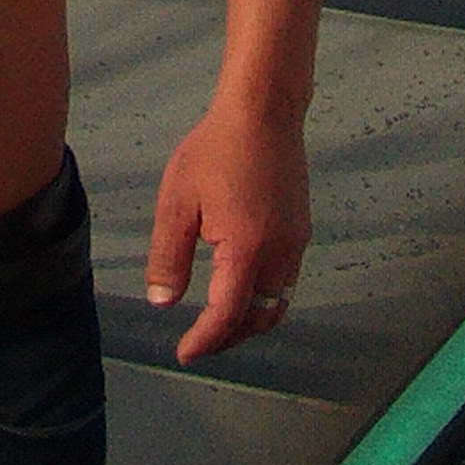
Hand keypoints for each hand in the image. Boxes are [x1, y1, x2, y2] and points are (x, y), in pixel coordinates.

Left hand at [144, 100, 308, 366]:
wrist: (263, 110)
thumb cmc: (216, 150)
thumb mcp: (178, 202)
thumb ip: (169, 257)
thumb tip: (163, 303)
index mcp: (247, 251)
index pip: (227, 315)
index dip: (205, 340)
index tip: (184, 353)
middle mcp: (280, 254)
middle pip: (259, 318)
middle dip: (229, 338)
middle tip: (200, 343)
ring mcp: (296, 242)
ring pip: (278, 302)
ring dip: (250, 320)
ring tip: (219, 323)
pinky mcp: (301, 229)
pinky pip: (286, 281)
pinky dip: (264, 297)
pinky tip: (241, 286)